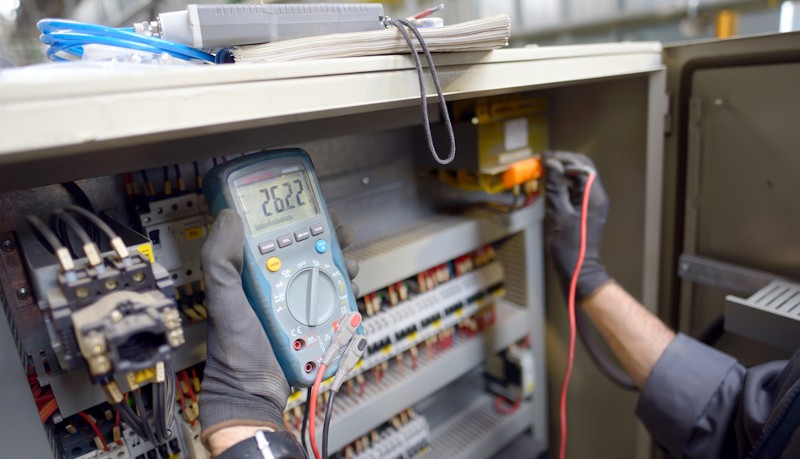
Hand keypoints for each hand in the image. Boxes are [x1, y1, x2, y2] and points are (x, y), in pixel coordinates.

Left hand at [199, 209, 358, 452]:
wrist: (253, 395)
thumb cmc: (233, 352)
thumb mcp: (223, 301)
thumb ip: (220, 260)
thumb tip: (229, 217)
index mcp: (251, 274)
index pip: (276, 236)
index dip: (298, 220)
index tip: (316, 211)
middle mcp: (275, 285)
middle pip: (309, 252)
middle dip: (329, 240)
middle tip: (342, 237)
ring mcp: (296, 305)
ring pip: (326, 275)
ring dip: (341, 267)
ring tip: (348, 268)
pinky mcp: (313, 323)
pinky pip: (335, 303)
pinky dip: (345, 296)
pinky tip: (349, 294)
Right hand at [544, 151, 610, 301]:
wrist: (578, 269)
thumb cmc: (569, 245)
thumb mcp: (557, 213)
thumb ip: (555, 186)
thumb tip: (550, 163)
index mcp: (593, 195)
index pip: (581, 165)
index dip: (561, 158)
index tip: (543, 158)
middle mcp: (596, 196)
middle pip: (582, 169)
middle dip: (561, 163)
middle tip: (541, 163)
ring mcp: (592, 203)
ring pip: (578, 178)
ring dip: (561, 173)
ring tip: (542, 173)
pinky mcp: (586, 209)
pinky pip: (575, 190)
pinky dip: (562, 184)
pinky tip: (549, 187)